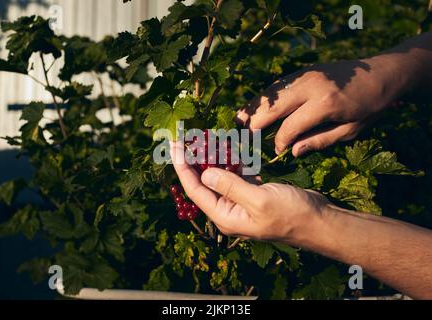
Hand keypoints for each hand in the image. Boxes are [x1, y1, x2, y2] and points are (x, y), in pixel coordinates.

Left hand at [171, 142, 328, 242]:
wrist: (319, 221)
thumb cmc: (291, 215)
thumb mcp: (259, 200)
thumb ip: (230, 186)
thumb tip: (204, 173)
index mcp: (225, 216)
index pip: (195, 190)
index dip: (182, 167)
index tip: (174, 145)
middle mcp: (228, 210)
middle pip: (203, 182)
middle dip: (193, 160)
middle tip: (186, 137)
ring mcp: (240, 201)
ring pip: (219, 176)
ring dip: (212, 157)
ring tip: (203, 137)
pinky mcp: (252, 192)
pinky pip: (235, 174)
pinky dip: (230, 160)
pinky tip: (226, 146)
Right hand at [236, 57, 407, 155]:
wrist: (381, 72)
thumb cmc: (369, 106)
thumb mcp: (350, 130)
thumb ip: (319, 141)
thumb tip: (292, 152)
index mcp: (324, 104)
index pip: (290, 127)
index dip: (280, 142)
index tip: (277, 152)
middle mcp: (310, 87)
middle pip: (273, 107)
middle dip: (254, 123)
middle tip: (240, 137)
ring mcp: (304, 75)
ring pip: (271, 93)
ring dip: (253, 107)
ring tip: (238, 121)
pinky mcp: (303, 71)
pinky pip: (278, 86)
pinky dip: (264, 98)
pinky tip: (254, 107)